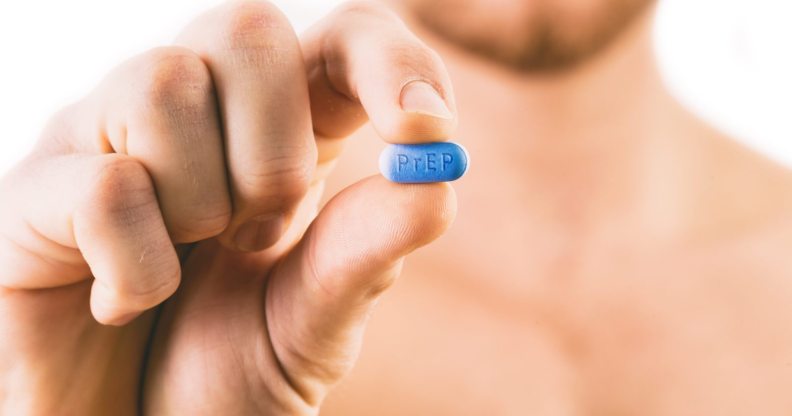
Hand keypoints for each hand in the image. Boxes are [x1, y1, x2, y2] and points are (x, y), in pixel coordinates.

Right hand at [0, 1, 456, 413]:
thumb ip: (370, 252)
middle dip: (276, 152)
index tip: (426, 126)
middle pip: (247, 28)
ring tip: (189, 265)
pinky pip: (106, 186)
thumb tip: (437, 179)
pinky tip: (123, 302)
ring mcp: (106, 139)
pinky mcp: (36, 191)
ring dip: (203, 203)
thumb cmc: (227, 374)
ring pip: (164, 82)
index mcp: (280, 131)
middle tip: (260, 235)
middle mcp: (192, 113)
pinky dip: (140, 268)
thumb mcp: (316, 318)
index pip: (343, 37)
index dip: (388, 61)